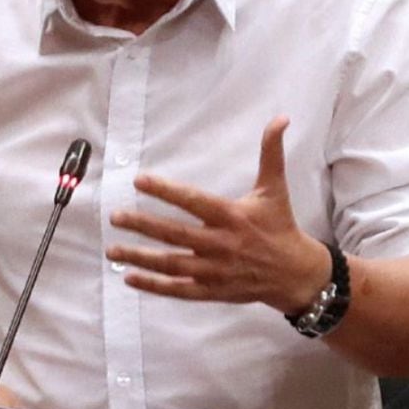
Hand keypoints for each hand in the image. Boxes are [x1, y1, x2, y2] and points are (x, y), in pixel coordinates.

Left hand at [106, 116, 330, 314]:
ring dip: (140, 257)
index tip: (139, 180)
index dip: (166, 190)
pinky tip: (129, 277)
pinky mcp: (212, 290)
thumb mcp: (274, 189)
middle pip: (175, 234)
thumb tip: (280, 118)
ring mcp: (215, 270)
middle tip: (115, 217)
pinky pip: (179, 289)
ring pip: (172, 264)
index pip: (193, 201)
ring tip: (111, 250)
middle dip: (143, 225)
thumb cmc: (280, 226)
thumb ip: (270, 153)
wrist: (298, 275)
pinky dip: (154, 286)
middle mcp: (221, 244)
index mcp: (232, 216)